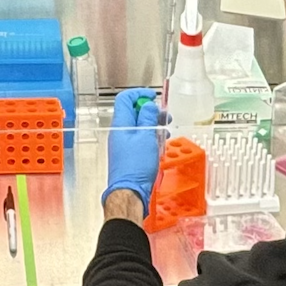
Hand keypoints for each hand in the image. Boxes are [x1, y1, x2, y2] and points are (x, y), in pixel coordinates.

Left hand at [104, 87, 164, 208]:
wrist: (130, 191)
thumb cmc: (136, 166)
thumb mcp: (146, 137)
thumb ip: (148, 118)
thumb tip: (149, 105)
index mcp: (121, 124)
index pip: (125, 99)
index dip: (139, 94)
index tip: (152, 96)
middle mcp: (120, 133)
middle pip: (133, 113)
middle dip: (150, 112)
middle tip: (165, 116)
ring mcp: (123, 144)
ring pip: (138, 127)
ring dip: (153, 125)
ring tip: (165, 130)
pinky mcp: (128, 155)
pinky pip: (139, 140)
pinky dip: (150, 138)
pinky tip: (160, 143)